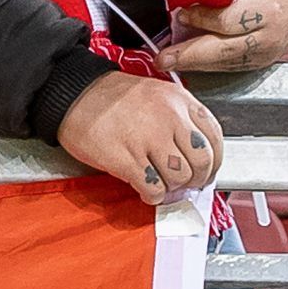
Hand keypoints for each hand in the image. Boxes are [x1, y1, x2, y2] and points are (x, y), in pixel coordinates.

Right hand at [55, 73, 224, 198]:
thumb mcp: (156, 93)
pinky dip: (152, 195)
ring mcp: (147, 139)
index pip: (214, 138)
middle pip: (201, 162)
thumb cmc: (111, 96)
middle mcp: (169, 118)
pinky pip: (153, 188)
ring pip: (178, 177)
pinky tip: (145, 189)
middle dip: (196, 179)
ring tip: (160, 184)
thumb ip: (180, 116)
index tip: (207, 171)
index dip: (214, 161)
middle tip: (185, 183)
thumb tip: (194, 153)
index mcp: (179, 100)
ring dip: (172, 187)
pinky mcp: (125, 159)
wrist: (72, 94)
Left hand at [165, 0, 287, 72]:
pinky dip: (206, 63)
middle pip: (224, 51)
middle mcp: (268, 37)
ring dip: (193, 62)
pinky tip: (187, 59)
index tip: (180, 14)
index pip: (228, 20)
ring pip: (223, 63)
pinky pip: (228, 66)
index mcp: (268, 9)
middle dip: (189, 55)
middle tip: (163, 58)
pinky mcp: (258, 63)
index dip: (202, 18)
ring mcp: (264, 54)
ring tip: (168, 59)